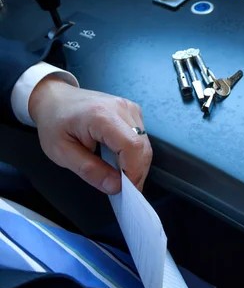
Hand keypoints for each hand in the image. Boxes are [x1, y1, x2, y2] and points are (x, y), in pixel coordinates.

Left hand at [29, 76, 152, 193]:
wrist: (56, 98)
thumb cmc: (55, 123)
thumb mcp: (61, 152)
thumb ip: (89, 170)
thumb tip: (115, 186)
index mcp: (101, 115)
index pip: (131, 146)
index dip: (133, 170)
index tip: (124, 189)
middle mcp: (121, 108)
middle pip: (142, 146)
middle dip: (136, 172)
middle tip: (122, 189)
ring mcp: (129, 108)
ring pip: (145, 144)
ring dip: (137, 164)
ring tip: (121, 176)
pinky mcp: (133, 111)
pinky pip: (142, 138)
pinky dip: (135, 154)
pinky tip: (121, 160)